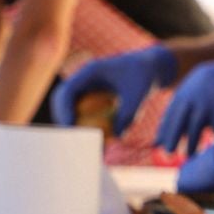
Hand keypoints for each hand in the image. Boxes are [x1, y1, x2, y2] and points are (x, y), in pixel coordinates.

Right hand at [52, 46, 178, 134]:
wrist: (150, 68)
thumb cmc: (145, 78)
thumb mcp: (138, 94)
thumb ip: (128, 113)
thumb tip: (117, 137)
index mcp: (90, 71)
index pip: (68, 91)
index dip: (65, 110)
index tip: (70, 128)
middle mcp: (83, 79)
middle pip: (62, 101)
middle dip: (63, 120)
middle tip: (73, 140)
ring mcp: (85, 87)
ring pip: (70, 108)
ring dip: (73, 125)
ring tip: (84, 145)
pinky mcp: (91, 96)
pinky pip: (82, 113)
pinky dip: (87, 126)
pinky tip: (96, 143)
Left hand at [152, 49, 213, 154]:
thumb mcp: (204, 83)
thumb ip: (191, 97)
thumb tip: (180, 119)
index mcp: (187, 89)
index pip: (171, 113)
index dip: (164, 129)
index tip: (158, 143)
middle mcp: (194, 97)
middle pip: (178, 123)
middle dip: (171, 139)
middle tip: (166, 154)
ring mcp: (208, 105)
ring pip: (194, 130)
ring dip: (190, 144)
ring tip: (188, 155)